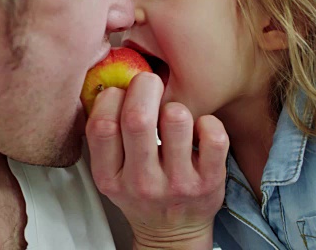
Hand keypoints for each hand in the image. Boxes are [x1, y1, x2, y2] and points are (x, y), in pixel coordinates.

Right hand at [86, 73, 228, 248]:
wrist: (172, 234)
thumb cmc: (142, 192)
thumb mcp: (112, 173)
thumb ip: (106, 137)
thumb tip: (109, 83)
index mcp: (110, 178)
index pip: (101, 125)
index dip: (111, 96)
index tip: (121, 93)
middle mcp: (141, 183)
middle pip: (137, 117)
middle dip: (144, 86)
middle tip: (151, 82)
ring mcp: (177, 183)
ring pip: (176, 118)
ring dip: (175, 105)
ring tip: (174, 114)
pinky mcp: (209, 181)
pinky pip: (213, 134)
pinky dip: (208, 121)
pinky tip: (199, 128)